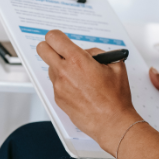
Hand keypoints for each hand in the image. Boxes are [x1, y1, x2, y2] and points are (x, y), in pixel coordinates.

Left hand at [36, 30, 140, 154]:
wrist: (111, 122)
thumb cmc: (115, 98)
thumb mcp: (115, 66)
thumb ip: (98, 54)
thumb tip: (88, 52)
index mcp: (77, 60)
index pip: (53, 38)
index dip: (56, 36)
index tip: (59, 39)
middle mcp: (64, 71)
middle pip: (42, 49)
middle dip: (49, 47)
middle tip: (60, 51)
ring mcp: (58, 86)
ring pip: (50, 67)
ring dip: (59, 66)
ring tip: (78, 75)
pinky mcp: (57, 98)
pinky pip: (56, 83)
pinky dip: (64, 82)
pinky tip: (79, 88)